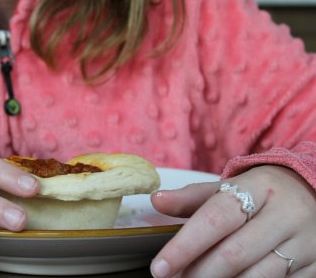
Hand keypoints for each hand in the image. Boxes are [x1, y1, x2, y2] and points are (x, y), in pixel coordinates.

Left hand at [150, 165, 315, 276]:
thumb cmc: (262, 192)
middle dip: (198, 273)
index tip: (160, 267)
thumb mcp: (230, 187)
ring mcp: (305, 242)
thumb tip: (157, 201)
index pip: (215, 218)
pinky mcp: (315, 265)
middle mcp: (286, 213)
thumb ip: (192, 198)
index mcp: (259, 187)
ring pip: (257, 276)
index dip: (184, 246)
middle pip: (233, 253)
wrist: (315, 192)